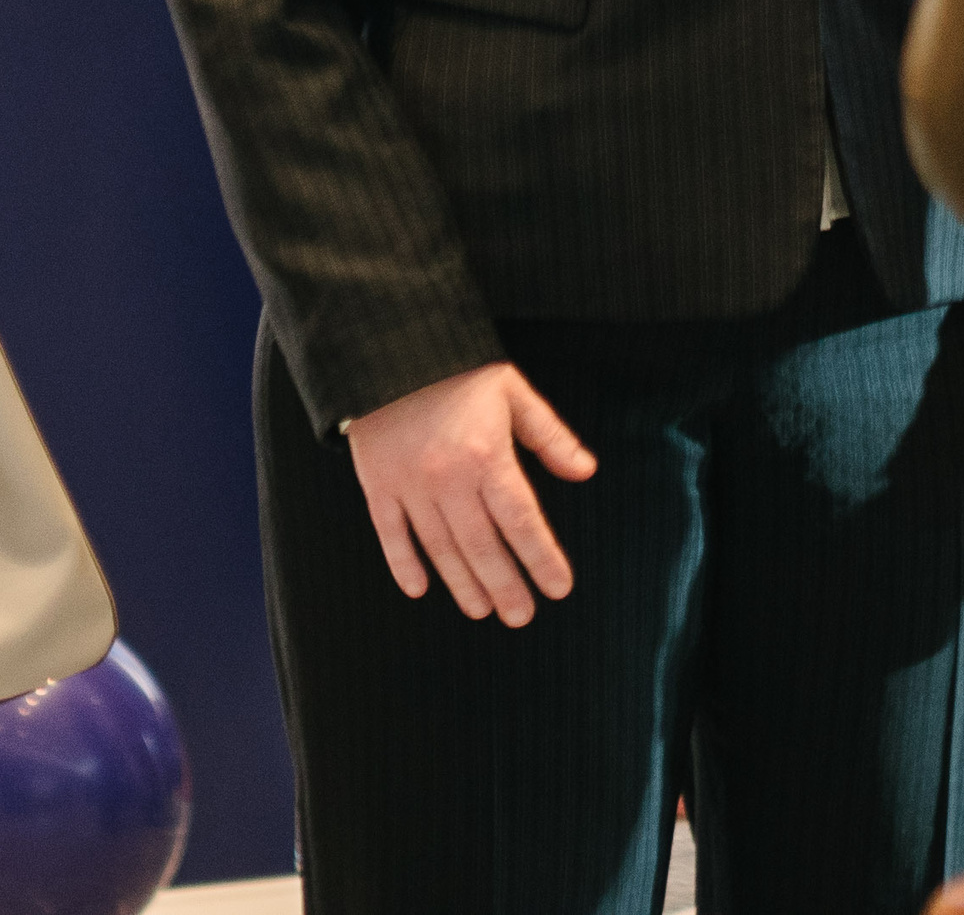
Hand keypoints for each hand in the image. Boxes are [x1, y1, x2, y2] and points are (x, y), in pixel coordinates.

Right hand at [343, 362, 596, 627]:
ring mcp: (410, 484)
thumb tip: (586, 471)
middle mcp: (448, 477)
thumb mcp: (512, 391)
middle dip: (506, 585)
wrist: (389, 348)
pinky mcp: (378, 483)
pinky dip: (403, 564)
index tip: (558, 588)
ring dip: (463, 583)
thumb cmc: (458, 370)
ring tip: (481, 610)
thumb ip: (549, 435)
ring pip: (440, 547)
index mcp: (486, 455)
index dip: (541, 558)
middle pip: (482, 545)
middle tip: (521, 616)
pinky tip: (419, 588)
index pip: (521, 521)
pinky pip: (390, 534)